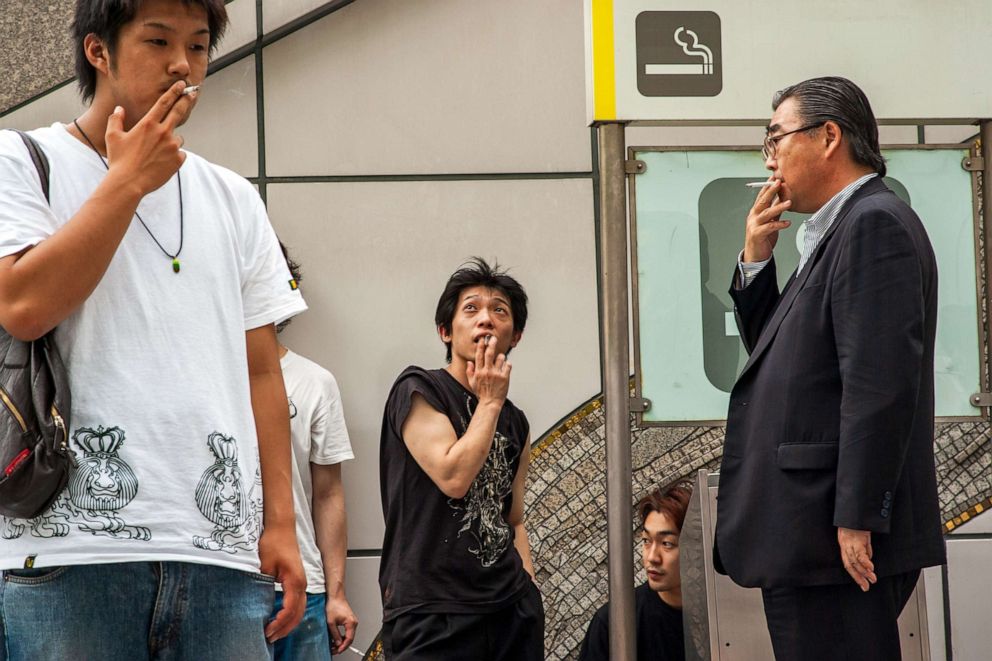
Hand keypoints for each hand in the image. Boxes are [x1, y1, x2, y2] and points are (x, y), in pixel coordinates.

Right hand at [104, 81, 195, 195]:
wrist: (129, 183)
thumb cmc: (119, 160)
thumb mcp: (113, 137)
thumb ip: (116, 120)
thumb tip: (119, 109)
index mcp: (148, 124)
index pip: (164, 103)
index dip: (174, 92)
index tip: (182, 85)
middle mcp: (163, 132)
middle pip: (178, 112)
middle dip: (186, 100)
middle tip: (193, 93)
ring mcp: (172, 146)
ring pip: (178, 138)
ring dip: (171, 140)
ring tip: (156, 153)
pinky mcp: (178, 160)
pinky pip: (180, 153)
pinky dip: (174, 155)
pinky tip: (161, 162)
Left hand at [258, 525, 306, 640]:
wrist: (281, 527)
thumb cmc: (274, 542)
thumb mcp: (264, 566)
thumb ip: (263, 586)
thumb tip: (257, 604)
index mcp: (295, 581)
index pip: (289, 610)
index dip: (279, 624)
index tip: (267, 631)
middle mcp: (302, 583)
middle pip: (298, 614)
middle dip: (285, 629)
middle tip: (270, 638)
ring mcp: (301, 581)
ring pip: (301, 609)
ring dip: (289, 623)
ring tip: (275, 632)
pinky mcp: (298, 579)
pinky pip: (298, 601)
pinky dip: (291, 614)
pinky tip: (281, 617)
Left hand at [325, 594, 357, 654]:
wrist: (335, 597)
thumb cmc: (334, 605)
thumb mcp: (331, 622)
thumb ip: (335, 634)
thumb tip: (337, 643)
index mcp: (351, 622)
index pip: (349, 639)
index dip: (343, 647)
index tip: (338, 651)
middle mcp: (353, 622)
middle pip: (350, 638)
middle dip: (342, 645)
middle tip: (335, 650)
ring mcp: (352, 621)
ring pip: (349, 635)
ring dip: (342, 641)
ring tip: (334, 645)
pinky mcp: (349, 620)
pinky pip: (348, 631)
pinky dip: (343, 636)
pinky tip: (337, 639)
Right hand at [466, 335, 510, 404]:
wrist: (490, 403)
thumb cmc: (482, 394)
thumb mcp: (472, 383)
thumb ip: (470, 372)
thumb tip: (469, 362)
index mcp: (479, 372)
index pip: (479, 355)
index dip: (480, 346)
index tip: (482, 340)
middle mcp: (487, 371)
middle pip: (489, 353)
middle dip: (491, 344)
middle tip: (493, 338)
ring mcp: (496, 374)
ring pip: (500, 358)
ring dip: (501, 357)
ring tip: (500, 359)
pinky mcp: (505, 377)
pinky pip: (508, 365)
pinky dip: (507, 364)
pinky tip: (505, 367)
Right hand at [742, 178, 791, 262]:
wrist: (755, 255)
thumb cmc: (763, 238)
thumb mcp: (770, 221)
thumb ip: (775, 211)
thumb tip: (782, 200)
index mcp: (756, 212)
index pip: (761, 196)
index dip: (767, 186)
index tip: (775, 177)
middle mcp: (753, 217)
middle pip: (762, 201)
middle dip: (770, 191)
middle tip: (779, 183)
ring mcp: (754, 225)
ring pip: (766, 213)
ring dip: (778, 207)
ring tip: (788, 203)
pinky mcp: (757, 235)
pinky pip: (769, 228)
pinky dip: (779, 225)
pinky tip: (787, 223)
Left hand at [838, 527, 876, 591]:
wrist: (855, 510)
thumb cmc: (856, 522)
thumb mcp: (860, 537)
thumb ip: (864, 548)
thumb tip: (868, 559)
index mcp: (844, 545)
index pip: (847, 563)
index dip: (854, 574)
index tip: (862, 584)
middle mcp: (845, 544)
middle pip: (850, 564)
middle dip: (858, 577)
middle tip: (866, 587)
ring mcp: (850, 542)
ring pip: (855, 561)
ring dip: (864, 572)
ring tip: (872, 579)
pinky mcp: (857, 538)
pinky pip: (860, 553)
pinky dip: (865, 562)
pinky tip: (871, 568)